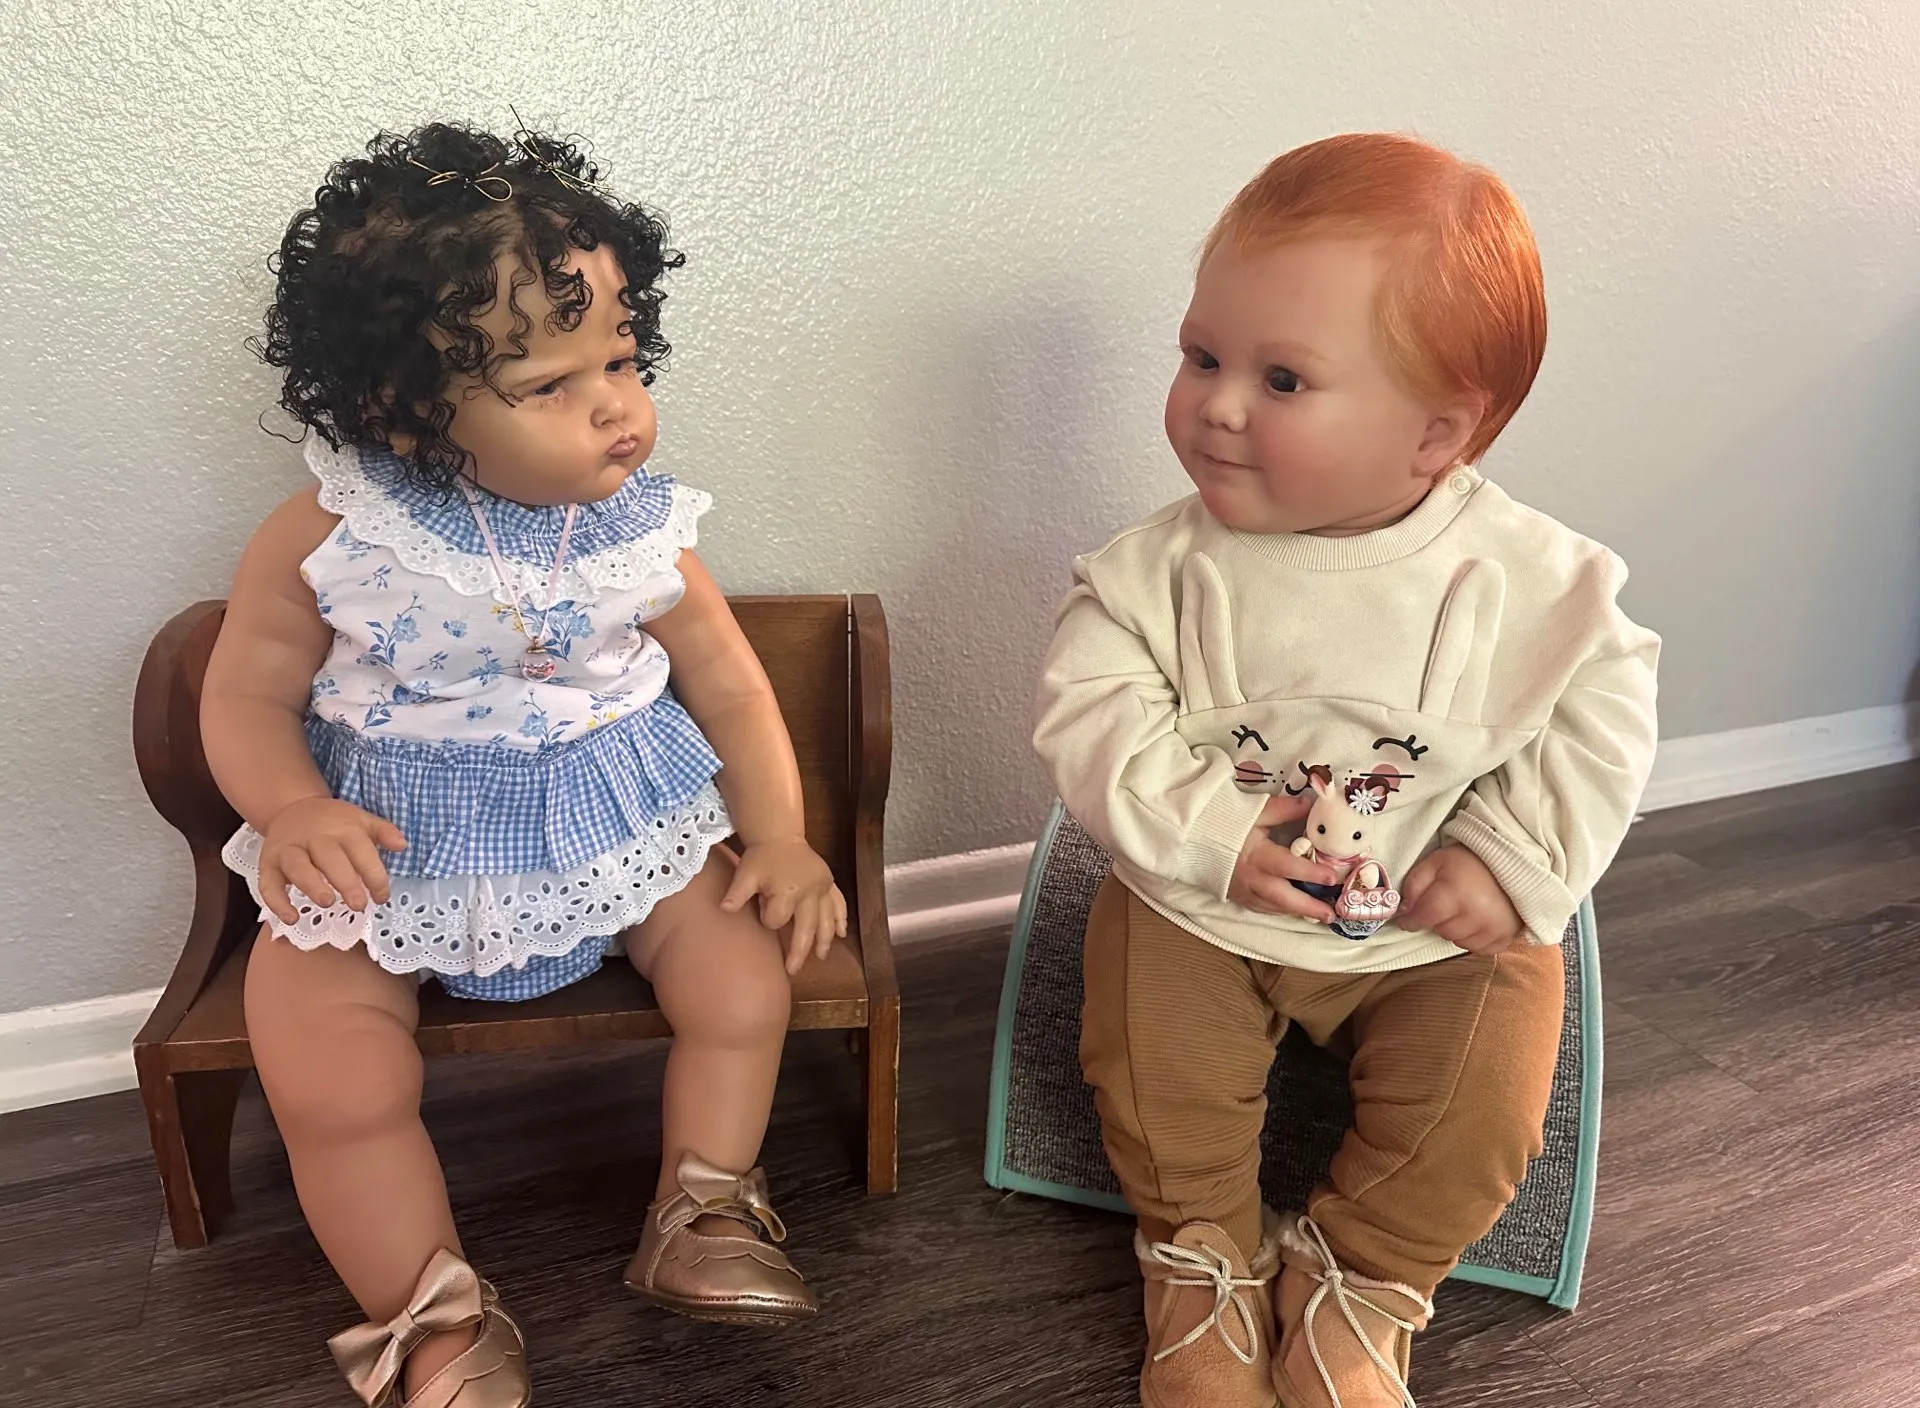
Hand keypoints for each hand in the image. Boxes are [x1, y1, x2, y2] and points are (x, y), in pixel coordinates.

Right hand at [257, 796, 406, 923]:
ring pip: (298, 866)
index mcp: (342, 828)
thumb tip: (403, 845)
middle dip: (346, 882)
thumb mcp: (361, 820)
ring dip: (312, 885)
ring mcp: (289, 849)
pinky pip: (268, 883)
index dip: (374, 876)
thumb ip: (383, 832)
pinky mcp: (268, 862)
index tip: (381, 897)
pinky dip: (277, 901)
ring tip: (327, 902)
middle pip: (329, 858)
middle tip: (359, 905)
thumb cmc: (333, 822)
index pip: (362, 851)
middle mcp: (314, 837)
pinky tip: (291, 917)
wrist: (292, 808)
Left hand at [722, 838, 849, 974]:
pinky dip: (841, 918)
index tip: (762, 909)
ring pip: (827, 919)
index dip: (769, 919)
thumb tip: (724, 909)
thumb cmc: (761, 857)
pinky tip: (841, 932)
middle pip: (807, 928)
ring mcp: (822, 888)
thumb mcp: (745, 873)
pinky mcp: (829, 882)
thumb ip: (736, 893)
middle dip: (800, 950)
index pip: (778, 919)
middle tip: (794, 970)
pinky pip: (838, 903)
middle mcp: (809, 892)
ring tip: (821, 956)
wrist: (780, 835)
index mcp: (788, 891)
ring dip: (824, 940)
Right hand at [1226, 792, 1338, 920]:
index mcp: (1258, 855)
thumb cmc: (1225, 823)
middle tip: (1331, 914)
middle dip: (1308, 907)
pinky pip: (1263, 908)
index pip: (1288, 866)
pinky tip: (1294, 910)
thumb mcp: (1254, 812)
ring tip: (1321, 916)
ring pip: (1274, 907)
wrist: (1192, 839)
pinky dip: (1280, 910)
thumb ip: (1283, 809)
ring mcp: (1245, 891)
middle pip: (1283, 898)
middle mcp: (1253, 878)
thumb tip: (1311, 804)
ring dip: (1298, 913)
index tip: (1331, 876)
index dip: (1310, 872)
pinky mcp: (1238, 897)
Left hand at [1397, 845, 1525, 953]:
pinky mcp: (1506, 938)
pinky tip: (1478, 920)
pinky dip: (1474, 938)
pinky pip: (1479, 949)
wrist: (1515, 860)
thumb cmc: (1471, 860)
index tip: (1408, 919)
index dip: (1412, 919)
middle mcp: (1475, 916)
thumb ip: (1415, 884)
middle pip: (1441, 931)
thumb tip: (1404, 910)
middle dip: (1438, 919)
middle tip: (1447, 903)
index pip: (1424, 917)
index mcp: (1455, 894)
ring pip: (1459, 942)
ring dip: (1456, 929)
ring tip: (1465, 909)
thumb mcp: (1437, 861)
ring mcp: (1493, 929)